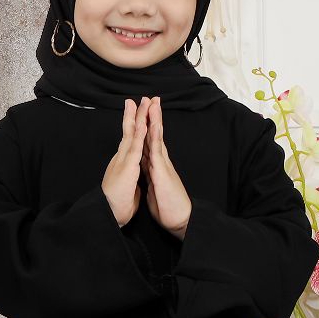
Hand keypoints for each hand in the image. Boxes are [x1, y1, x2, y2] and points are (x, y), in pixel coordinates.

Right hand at [102, 96, 150, 226]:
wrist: (109, 215)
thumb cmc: (117, 206)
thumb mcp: (127, 190)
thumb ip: (130, 180)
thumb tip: (132, 180)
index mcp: (125, 164)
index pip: (131, 142)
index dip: (134, 127)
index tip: (138, 115)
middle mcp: (122, 159)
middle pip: (129, 133)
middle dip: (133, 115)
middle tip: (136, 99)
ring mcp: (124, 162)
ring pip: (131, 135)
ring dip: (136, 118)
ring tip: (140, 102)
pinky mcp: (127, 168)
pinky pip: (135, 148)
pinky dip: (139, 134)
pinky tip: (143, 123)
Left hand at [142, 97, 190, 238]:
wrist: (178, 218)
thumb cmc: (167, 204)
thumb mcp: (154, 186)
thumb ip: (151, 174)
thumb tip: (147, 167)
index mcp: (154, 164)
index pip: (147, 141)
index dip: (144, 127)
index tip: (140, 113)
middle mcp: (159, 161)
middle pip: (153, 134)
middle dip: (150, 116)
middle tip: (149, 98)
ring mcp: (161, 164)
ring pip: (156, 137)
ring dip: (154, 120)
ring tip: (153, 103)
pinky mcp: (162, 171)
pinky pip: (157, 151)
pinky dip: (154, 136)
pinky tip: (153, 125)